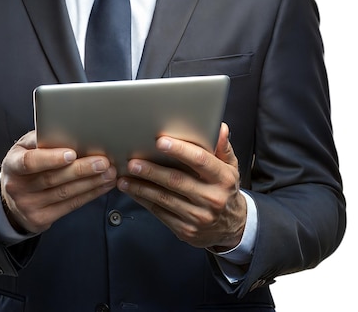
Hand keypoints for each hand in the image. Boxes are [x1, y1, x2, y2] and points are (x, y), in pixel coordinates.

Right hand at [0, 130, 116, 233]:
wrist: (11, 200)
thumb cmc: (24, 165)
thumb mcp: (25, 148)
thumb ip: (42, 139)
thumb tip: (70, 130)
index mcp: (12, 164)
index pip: (30, 162)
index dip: (51, 158)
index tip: (72, 153)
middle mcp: (18, 187)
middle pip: (53, 178)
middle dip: (81, 169)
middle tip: (102, 161)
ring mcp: (29, 206)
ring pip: (65, 193)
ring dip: (91, 182)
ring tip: (109, 172)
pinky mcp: (41, 219)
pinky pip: (70, 206)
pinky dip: (90, 194)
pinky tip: (102, 185)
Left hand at [117, 123, 245, 249]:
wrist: (232, 226)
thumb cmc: (225, 189)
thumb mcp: (230, 167)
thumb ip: (222, 147)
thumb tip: (219, 128)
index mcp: (223, 178)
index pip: (200, 160)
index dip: (180, 150)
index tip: (161, 141)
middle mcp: (212, 198)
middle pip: (177, 181)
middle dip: (152, 170)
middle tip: (133, 161)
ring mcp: (198, 216)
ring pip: (164, 198)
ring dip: (141, 187)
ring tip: (125, 177)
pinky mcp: (186, 230)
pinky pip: (160, 212)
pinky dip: (144, 200)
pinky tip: (133, 191)